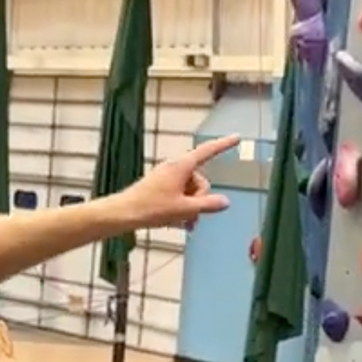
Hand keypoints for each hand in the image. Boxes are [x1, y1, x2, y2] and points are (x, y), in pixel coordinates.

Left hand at [114, 135, 238, 230]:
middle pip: (200, 181)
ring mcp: (167, 177)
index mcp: (182, 166)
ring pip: (190, 191)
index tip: (237, 137)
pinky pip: (180, 195)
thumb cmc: (152, 208)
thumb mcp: (184, 209)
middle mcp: (175, 168)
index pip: (208, 151)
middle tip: (191, 217)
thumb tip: (225, 202)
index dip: (223, 145)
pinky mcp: (161, 187)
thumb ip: (207, 205)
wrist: (124, 213)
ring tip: (183, 224)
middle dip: (200, 200)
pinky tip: (177, 223)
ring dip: (191, 208)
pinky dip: (182, 208)